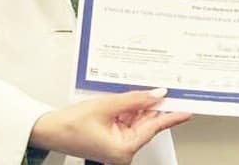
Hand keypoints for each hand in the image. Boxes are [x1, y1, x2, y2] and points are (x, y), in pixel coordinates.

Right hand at [30, 88, 190, 164]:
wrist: (49, 130)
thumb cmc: (70, 124)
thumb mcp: (107, 106)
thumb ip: (134, 99)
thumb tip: (157, 93)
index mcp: (123, 149)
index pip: (154, 127)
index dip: (172, 115)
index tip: (189, 109)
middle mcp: (123, 150)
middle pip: (147, 123)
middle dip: (155, 105)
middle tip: (171, 88)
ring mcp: (118, 145)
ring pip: (138, 120)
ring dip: (141, 105)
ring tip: (148, 87)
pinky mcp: (113, 138)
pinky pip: (128, 120)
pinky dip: (131, 108)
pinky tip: (134, 95)